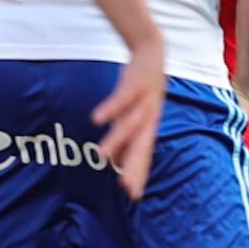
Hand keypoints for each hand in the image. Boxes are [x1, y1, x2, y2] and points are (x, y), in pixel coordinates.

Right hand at [94, 39, 164, 198]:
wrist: (152, 51)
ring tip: (102, 157)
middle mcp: (149, 116)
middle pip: (141, 145)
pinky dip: (110, 109)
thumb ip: (126, 138)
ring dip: (116, 141)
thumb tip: (117, 161)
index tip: (135, 196)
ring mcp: (144, 100)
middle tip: (127, 188)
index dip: (140, 174)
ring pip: (130, 124)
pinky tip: (96, 120)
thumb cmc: (141, 87)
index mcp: (148, 125)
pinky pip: (122, 98)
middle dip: (135, 166)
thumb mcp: (134, 114)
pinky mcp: (135, 84)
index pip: (144, 155)